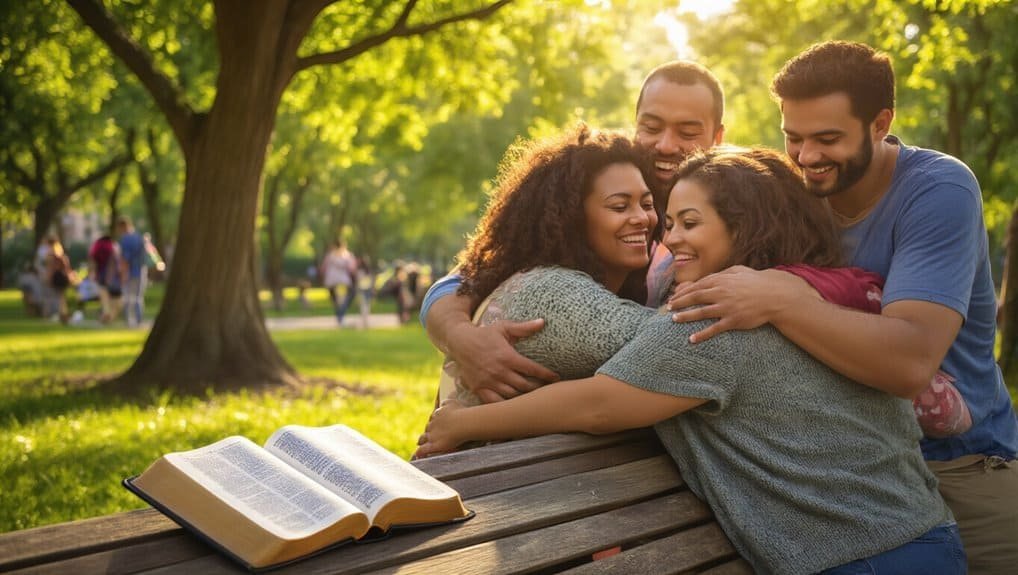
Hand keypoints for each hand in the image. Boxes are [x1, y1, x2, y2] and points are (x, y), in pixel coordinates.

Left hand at [413, 400, 467, 458]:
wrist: (462, 423)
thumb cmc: (460, 412)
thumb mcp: (452, 402)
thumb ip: (447, 401)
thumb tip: (443, 399)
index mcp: (437, 414)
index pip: (433, 417)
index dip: (434, 421)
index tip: (436, 424)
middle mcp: (432, 424)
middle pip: (427, 427)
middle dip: (428, 431)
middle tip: (429, 435)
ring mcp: (432, 435)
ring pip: (423, 438)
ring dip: (421, 441)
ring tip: (419, 443)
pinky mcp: (433, 445)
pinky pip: (423, 450)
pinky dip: (420, 452)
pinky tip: (418, 455)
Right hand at [447, 319, 558, 402]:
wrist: (459, 342)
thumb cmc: (484, 334)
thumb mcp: (503, 327)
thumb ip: (523, 327)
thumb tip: (543, 322)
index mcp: (507, 356)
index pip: (532, 369)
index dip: (546, 375)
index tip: (556, 378)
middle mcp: (499, 371)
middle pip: (525, 386)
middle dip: (538, 388)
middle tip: (547, 389)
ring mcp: (488, 382)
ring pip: (511, 396)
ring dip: (523, 398)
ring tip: (533, 398)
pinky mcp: (479, 389)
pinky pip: (494, 403)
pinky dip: (505, 406)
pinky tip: (513, 405)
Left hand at [667, 266, 809, 342]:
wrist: (775, 295)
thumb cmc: (757, 282)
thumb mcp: (739, 271)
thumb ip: (723, 273)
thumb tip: (709, 276)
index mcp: (721, 280)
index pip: (696, 286)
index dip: (683, 292)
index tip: (673, 297)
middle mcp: (720, 293)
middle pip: (694, 298)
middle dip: (679, 303)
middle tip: (667, 309)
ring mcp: (726, 307)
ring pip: (700, 312)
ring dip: (685, 316)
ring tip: (674, 320)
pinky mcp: (733, 321)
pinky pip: (714, 329)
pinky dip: (702, 335)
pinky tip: (691, 339)